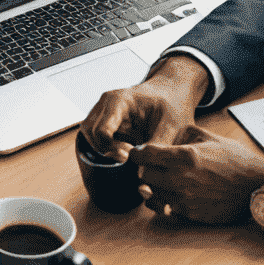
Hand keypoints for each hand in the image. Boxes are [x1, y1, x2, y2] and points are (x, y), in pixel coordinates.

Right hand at [81, 52, 210, 160]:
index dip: (111, 149)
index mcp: (118, 101)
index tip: (128, 157)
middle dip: (108, 151)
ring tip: (130, 152)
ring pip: (91, 139)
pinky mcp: (104, 121)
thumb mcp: (170, 125)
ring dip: (107, 150)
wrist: (171, 92)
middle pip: (91, 135)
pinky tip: (128, 149)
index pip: (101, 131)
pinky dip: (110, 148)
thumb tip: (142, 172)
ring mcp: (101, 112)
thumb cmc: (171, 105)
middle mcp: (104, 105)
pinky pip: (98, 139)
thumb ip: (156, 146)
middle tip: (130, 158)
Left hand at [131, 125, 263, 222]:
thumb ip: (187, 133)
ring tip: (159, 180)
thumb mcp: (212, 138)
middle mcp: (181, 178)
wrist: (259, 188)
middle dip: (143, 169)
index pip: (145, 154)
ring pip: (150, 193)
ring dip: (151, 186)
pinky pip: (163, 207)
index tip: (139, 151)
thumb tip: (171, 134)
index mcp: (185, 156)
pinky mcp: (190, 213)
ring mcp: (184, 198)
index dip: (137, 152)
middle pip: (142, 175)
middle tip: (150, 166)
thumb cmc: (238, 161)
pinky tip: (168, 193)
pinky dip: (161, 200)